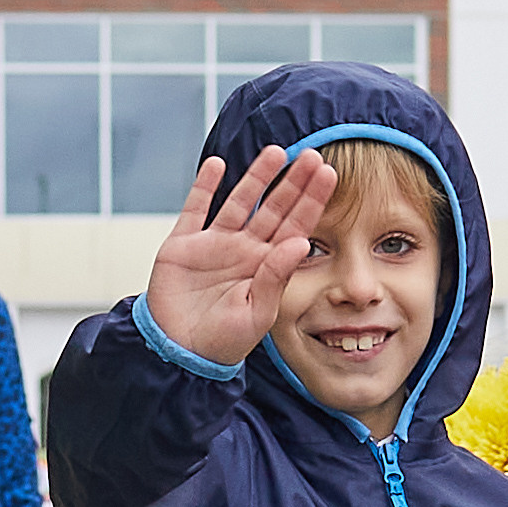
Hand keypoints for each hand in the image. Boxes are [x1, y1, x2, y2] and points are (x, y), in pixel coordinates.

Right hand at [144, 146, 336, 371]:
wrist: (179, 353)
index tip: (328, 175)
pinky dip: (204, 186)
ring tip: (276, 152)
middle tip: (312, 155)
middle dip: (293, 182)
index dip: (311, 201)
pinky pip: (195, 209)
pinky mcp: (183, 245)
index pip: (295, 226)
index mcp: (266, 267)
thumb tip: (300, 241)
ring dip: (256, 177)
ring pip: (239, 201)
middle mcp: (244, 250)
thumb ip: (276, 277)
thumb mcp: (257, 313)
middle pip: (273, 208)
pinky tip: (217, 164)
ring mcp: (214, 244)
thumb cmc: (223, 342)